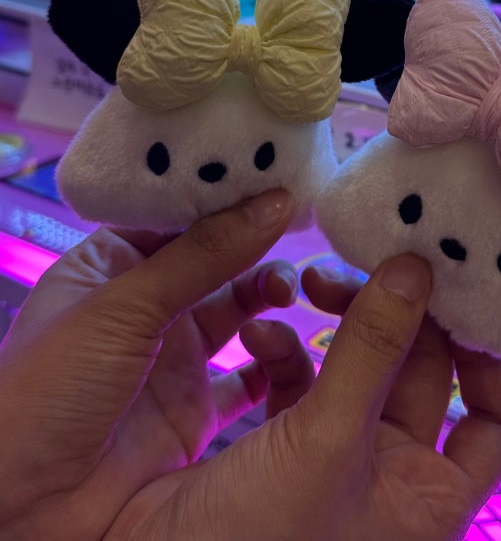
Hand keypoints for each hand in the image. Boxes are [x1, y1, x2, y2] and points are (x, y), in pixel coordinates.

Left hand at [0, 190, 308, 540]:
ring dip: (268, 293)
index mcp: (110, 264)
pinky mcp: (195, 409)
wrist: (24, 510)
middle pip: (216, 258)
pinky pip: (251, 377)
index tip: (275, 171)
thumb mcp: (122, 306)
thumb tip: (274, 202)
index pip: (178, 213)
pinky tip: (286, 339)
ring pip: (239, 310)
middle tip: (297, 226)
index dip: (225, 193)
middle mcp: (144, 306)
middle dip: (256, 241)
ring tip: (286, 289)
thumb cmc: (44, 390)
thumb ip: (203, 255)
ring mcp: (173, 357)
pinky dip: (274, 359)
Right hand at [105, 253, 500, 540]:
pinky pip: (299, 381)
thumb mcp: (326, 444)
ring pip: (356, 367)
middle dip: (391, 313)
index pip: (492, 422)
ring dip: (332, 322)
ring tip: (304, 282)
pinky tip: (256, 329)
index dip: (486, 361)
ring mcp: (335, 459)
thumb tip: (417, 268)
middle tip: (357, 265)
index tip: (455, 299)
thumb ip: (374, 351)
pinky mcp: (281, 445)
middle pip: (419, 374)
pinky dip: (282, 349)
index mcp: (425, 497)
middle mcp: (390, 478)